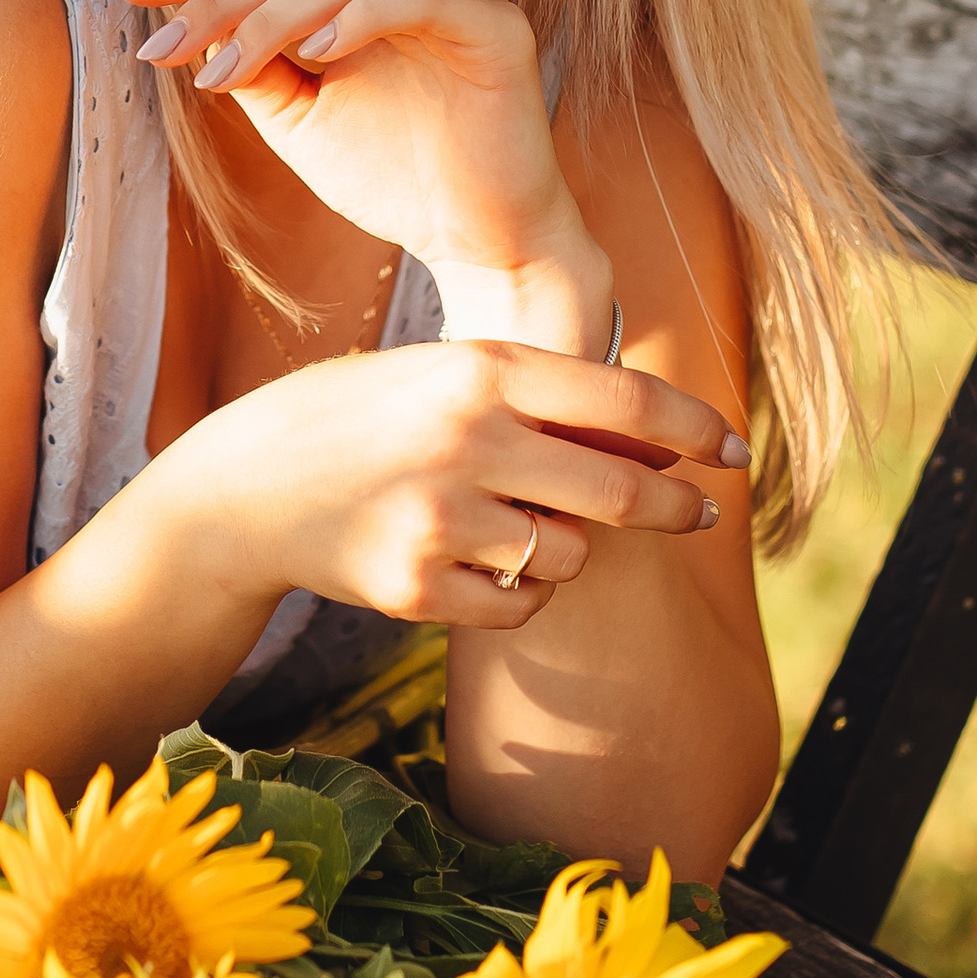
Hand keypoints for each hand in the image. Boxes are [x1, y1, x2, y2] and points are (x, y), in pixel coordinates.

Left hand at [117, 0, 608, 342]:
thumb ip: (254, 67)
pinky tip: (319, 51)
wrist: (478, 238)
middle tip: (163, 42)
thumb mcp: (300, 118)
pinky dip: (362, 16)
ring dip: (274, 16)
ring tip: (224, 67)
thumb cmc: (392, 175)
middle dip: (220, 0)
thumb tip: (184, 28)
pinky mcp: (495, 23)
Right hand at [147, 335, 746, 635]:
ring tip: (519, 525)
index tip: (733, 451)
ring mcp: (440, 519)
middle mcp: (466, 440)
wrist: (243, 490)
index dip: (696, 430)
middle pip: (620, 493)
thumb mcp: (442, 375)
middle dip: (672, 509)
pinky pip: (521, 606)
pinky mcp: (417, 587)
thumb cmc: (361, 418)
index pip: (626, 404)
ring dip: (569, 548)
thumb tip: (660, 445)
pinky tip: (478, 562)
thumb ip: (539, 399)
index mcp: (481, 371)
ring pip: (571, 555)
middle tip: (695, 516)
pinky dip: (521, 593)